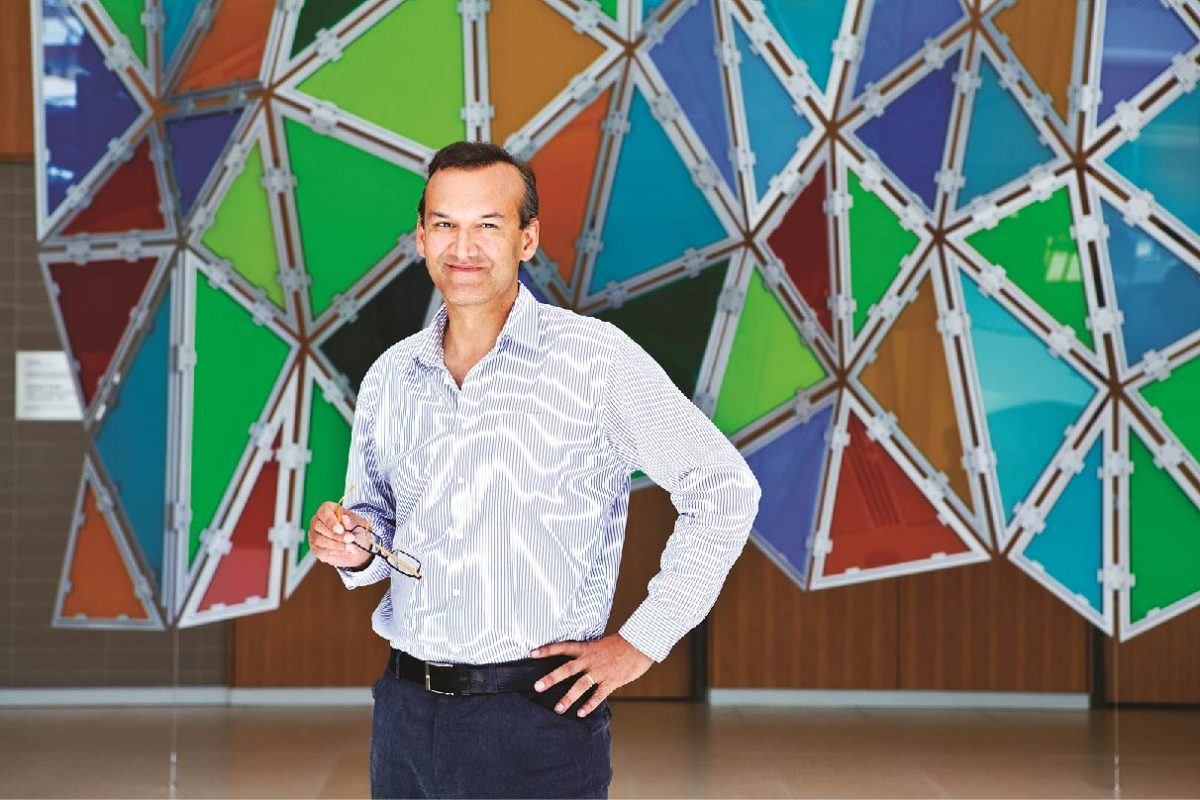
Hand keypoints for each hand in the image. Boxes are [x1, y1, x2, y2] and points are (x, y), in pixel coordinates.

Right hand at [308, 501, 372, 568]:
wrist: (359, 544)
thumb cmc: (356, 529)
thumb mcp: (357, 523)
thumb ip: (350, 521)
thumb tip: (344, 518)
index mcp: (327, 509)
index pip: (323, 512)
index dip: (331, 521)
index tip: (341, 530)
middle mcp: (317, 521)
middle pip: (318, 526)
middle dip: (336, 535)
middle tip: (350, 539)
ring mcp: (314, 535)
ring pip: (319, 540)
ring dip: (336, 545)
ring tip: (351, 547)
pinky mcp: (316, 549)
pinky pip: (321, 551)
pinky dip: (335, 552)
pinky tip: (346, 551)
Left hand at [530, 633, 653, 717]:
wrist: (640, 645)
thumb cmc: (620, 645)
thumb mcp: (599, 645)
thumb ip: (587, 654)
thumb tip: (574, 662)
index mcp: (586, 648)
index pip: (562, 647)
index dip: (547, 650)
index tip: (532, 653)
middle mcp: (590, 660)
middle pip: (567, 669)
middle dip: (551, 679)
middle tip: (537, 687)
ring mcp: (600, 671)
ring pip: (581, 685)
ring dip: (568, 697)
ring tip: (558, 709)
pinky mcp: (611, 681)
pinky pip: (598, 695)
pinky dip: (589, 705)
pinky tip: (581, 713)